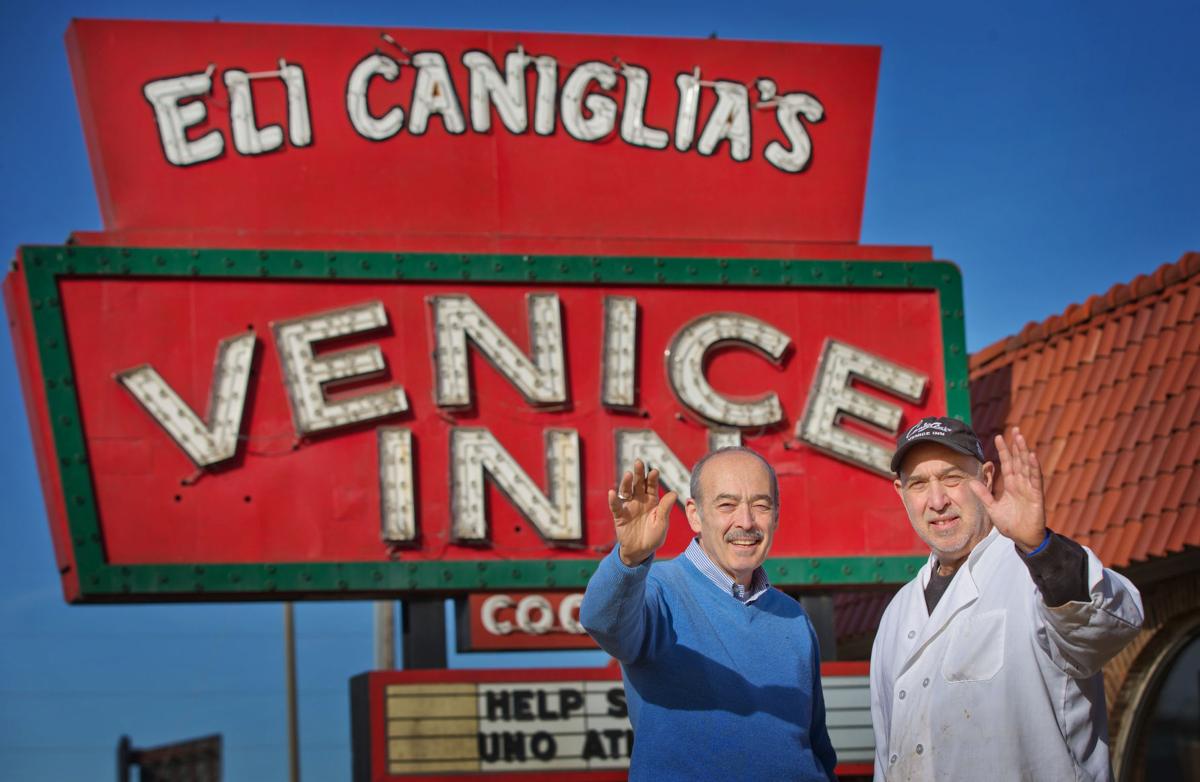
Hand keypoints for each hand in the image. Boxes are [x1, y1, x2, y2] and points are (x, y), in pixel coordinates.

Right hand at [609, 459, 676, 566]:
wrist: (641, 552)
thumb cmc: (654, 537)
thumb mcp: (662, 523)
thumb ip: (665, 509)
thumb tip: (674, 493)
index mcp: (652, 501)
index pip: (652, 486)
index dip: (652, 478)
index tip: (654, 471)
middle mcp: (640, 500)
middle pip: (638, 483)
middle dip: (639, 473)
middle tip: (639, 462)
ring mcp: (629, 507)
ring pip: (626, 491)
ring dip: (626, 482)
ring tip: (629, 474)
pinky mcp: (619, 516)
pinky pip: (615, 506)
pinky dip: (613, 499)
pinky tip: (612, 492)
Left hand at [969, 427, 1047, 552]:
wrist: (1022, 539)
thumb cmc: (1010, 524)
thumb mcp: (992, 508)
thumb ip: (984, 495)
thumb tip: (970, 482)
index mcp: (1011, 485)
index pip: (1007, 464)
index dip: (1004, 451)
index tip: (998, 436)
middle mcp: (1021, 484)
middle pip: (1018, 460)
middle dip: (1016, 445)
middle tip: (1014, 429)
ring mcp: (1030, 488)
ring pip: (1027, 466)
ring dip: (1024, 451)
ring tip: (1021, 438)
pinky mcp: (1037, 496)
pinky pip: (1035, 479)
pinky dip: (1033, 468)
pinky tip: (1031, 456)